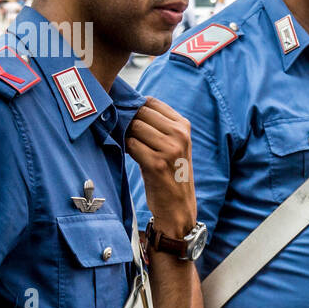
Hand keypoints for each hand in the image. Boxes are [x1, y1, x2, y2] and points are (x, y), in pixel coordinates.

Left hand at [126, 97, 196, 236]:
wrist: (177, 204)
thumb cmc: (170, 171)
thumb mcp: (172, 144)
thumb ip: (157, 125)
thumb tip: (126, 105)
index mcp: (184, 126)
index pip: (152, 102)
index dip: (135, 107)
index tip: (129, 116)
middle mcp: (179, 135)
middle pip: (141, 112)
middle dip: (129, 120)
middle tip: (124, 132)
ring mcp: (169, 149)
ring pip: (134, 127)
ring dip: (126, 134)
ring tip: (129, 145)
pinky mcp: (156, 164)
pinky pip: (131, 144)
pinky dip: (126, 147)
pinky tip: (130, 155)